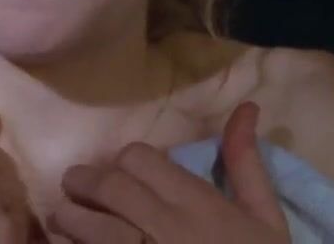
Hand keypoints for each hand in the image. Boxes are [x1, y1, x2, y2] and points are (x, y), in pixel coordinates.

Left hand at [48, 102, 289, 243]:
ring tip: (68, 217)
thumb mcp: (265, 219)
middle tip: (78, 186)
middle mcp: (160, 226)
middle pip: (105, 185)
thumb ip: (246, 163)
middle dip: (84, 181)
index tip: (124, 173)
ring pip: (82, 223)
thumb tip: (246, 108)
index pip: (137, 157)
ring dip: (69, 216)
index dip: (125, 161)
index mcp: (194, 203)